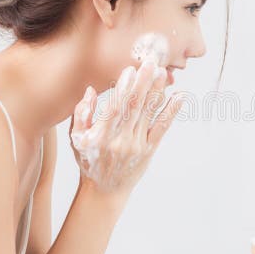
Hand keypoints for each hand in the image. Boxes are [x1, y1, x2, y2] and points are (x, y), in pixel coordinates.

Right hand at [68, 58, 183, 196]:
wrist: (104, 191)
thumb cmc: (89, 160)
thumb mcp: (76, 139)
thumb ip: (81, 114)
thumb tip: (90, 90)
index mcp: (99, 136)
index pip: (114, 108)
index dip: (123, 89)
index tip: (130, 69)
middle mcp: (119, 140)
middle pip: (134, 107)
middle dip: (143, 83)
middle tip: (151, 63)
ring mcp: (136, 146)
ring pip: (148, 115)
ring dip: (157, 92)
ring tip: (163, 73)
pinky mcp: (148, 150)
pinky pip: (161, 129)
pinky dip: (170, 112)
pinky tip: (178, 98)